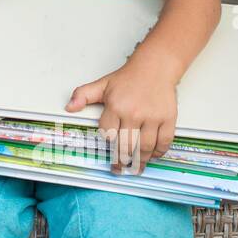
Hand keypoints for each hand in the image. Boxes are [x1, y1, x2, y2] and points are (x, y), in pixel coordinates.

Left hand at [64, 55, 177, 173]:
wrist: (155, 67)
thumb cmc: (128, 78)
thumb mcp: (102, 84)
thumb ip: (83, 95)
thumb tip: (69, 107)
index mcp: (115, 106)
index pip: (108, 135)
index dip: (108, 146)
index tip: (109, 154)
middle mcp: (133, 113)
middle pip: (126, 146)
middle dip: (122, 162)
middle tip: (120, 170)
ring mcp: (152, 117)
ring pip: (145, 147)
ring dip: (140, 162)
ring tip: (136, 169)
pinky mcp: (168, 118)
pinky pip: (164, 142)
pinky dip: (158, 153)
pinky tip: (153, 156)